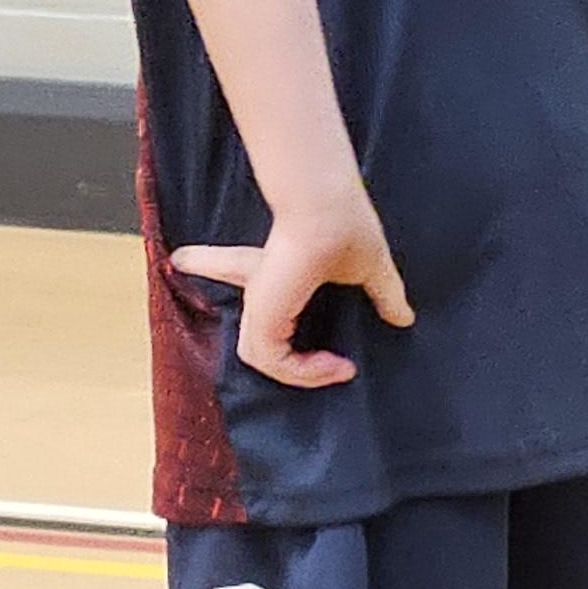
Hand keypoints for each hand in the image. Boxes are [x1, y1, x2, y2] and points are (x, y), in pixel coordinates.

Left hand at [166, 175, 413, 388]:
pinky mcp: (263, 323)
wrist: (325, 215)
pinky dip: (307, 374)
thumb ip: (383, 294)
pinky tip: (336, 368)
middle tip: (182, 256)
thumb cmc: (345, 230)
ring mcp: (261, 306)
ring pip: (263, 351)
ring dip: (302, 370)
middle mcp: (262, 282)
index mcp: (279, 265)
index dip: (210, 254)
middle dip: (207, 261)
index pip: (236, 259)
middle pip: (226, 271)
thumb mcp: (369, 269)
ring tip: (339, 369)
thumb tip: (405, 317)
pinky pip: (278, 365)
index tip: (182, 249)